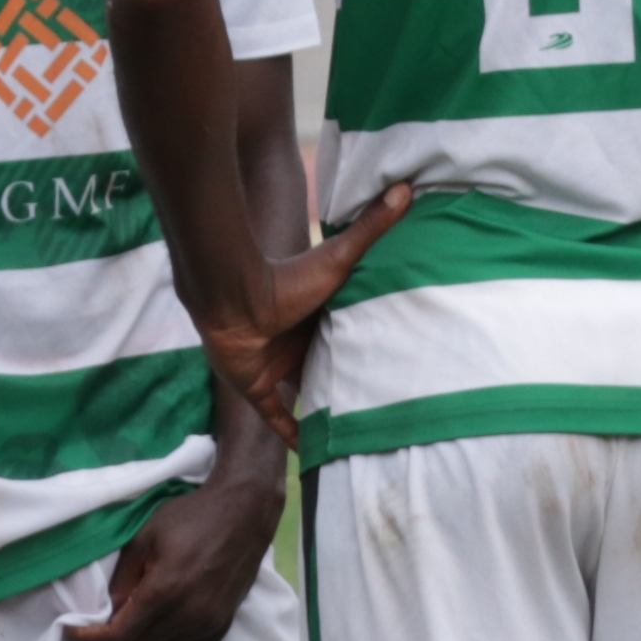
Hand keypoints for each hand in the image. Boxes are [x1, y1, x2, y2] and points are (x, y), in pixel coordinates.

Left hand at [68, 454, 283, 640]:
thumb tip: (109, 613)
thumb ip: (125, 579)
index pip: (118, 631)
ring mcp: (204, 625)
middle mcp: (186, 615)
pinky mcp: (218, 629)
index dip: (89, 637)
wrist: (244, 513)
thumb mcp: (145, 538)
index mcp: (164, 590)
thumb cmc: (191, 517)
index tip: (69, 632)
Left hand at [190, 180, 415, 446]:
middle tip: (382, 404)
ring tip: (355, 433)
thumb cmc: (287, 278)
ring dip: (324, 410)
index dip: (367, 349)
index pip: (347, 337)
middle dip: (348, 382)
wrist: (233, 298)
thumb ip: (370, 227)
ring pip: (306, 394)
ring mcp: (277, 367)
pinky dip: (292, 434)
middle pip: (329, 368)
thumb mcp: (339, 258)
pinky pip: (277, 418)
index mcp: (319, 318)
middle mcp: (299, 343)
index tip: (396, 363)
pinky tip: (312, 453)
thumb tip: (407, 187)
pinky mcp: (257, 389)